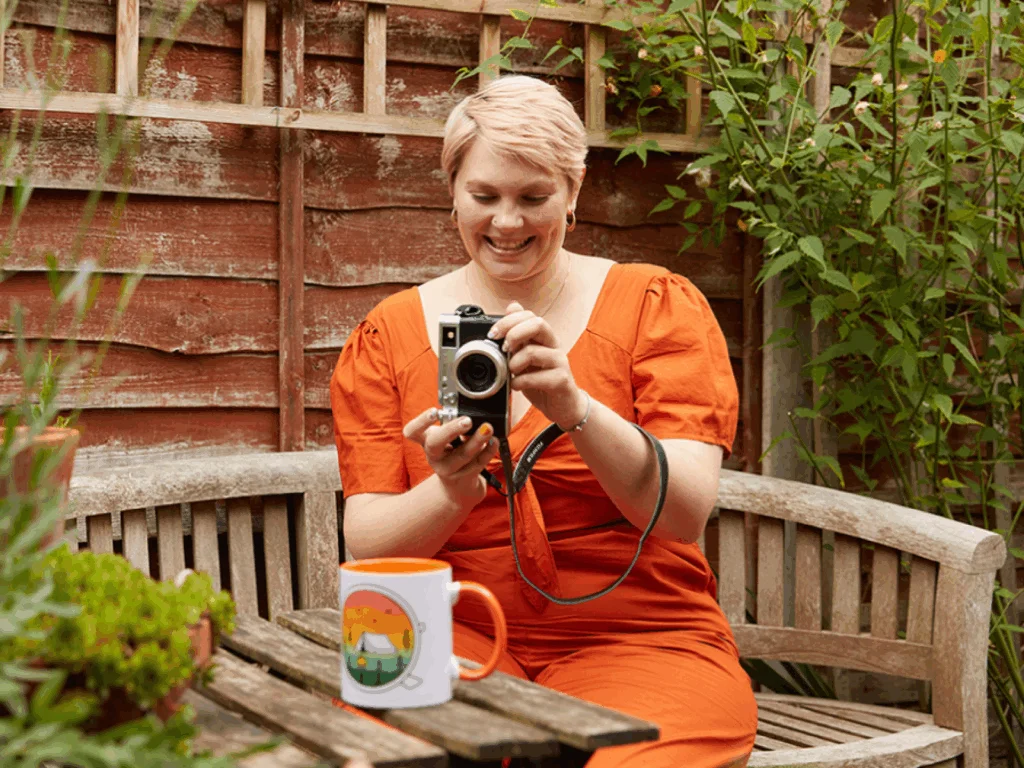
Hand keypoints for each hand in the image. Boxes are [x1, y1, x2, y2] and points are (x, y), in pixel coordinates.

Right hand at [403, 408, 498, 511]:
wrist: (457, 486)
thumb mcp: (446, 437)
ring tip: (488, 428)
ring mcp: (447, 469)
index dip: (420, 422)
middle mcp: (433, 455)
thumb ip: (453, 423)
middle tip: (467, 421)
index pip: (412, 432)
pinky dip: (488, 451)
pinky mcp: (464, 477)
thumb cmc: (451, 452)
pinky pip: (478, 463)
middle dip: (452, 429)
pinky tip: (494, 442)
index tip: (435, 411)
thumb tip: (470, 410)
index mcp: (426, 441)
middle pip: (435, 443)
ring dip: (476, 440)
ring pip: (461, 455)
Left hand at [489, 301, 586, 429]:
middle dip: (514, 333)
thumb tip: (512, 307)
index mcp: (543, 337)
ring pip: (534, 351)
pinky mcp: (561, 380)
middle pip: (538, 323)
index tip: (493, 334)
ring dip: (515, 362)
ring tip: (511, 372)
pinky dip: (521, 382)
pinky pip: (539, 377)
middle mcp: (553, 345)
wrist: (563, 405)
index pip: (529, 315)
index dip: (509, 320)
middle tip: (503, 348)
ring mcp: (559, 362)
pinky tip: (517, 385)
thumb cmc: (542, 381)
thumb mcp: (525, 356)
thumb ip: (519, 335)